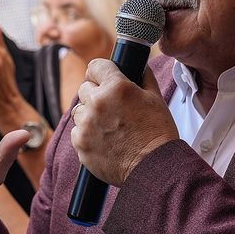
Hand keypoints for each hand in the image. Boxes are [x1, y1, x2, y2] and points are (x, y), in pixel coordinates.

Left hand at [70, 59, 178, 185]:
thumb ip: (143, 77)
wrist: (154, 168)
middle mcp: (97, 103)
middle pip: (84, 88)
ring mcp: (86, 124)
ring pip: (79, 111)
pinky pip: (77, 131)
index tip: (102, 78)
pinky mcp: (80, 143)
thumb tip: (138, 65)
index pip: (95, 66)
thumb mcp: (155, 98)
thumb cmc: (157, 133)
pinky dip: (87, 134)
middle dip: (96, 95)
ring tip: (109, 127)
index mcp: (116, 88)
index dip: (100, 72)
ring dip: (89, 115)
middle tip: (111, 108)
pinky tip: (104, 140)